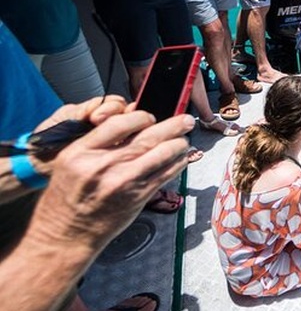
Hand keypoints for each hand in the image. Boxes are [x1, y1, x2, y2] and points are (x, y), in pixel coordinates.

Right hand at [29, 111, 193, 250]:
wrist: (68, 232)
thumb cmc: (69, 196)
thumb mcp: (71, 162)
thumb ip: (98, 143)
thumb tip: (133, 126)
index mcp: (82, 152)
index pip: (119, 123)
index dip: (141, 116)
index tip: (150, 116)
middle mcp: (104, 165)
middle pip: (147, 136)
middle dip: (173, 125)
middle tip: (185, 120)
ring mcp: (124, 181)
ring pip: (162, 154)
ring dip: (179, 144)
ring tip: (184, 140)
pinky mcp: (138, 196)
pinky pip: (166, 174)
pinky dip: (178, 164)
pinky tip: (181, 159)